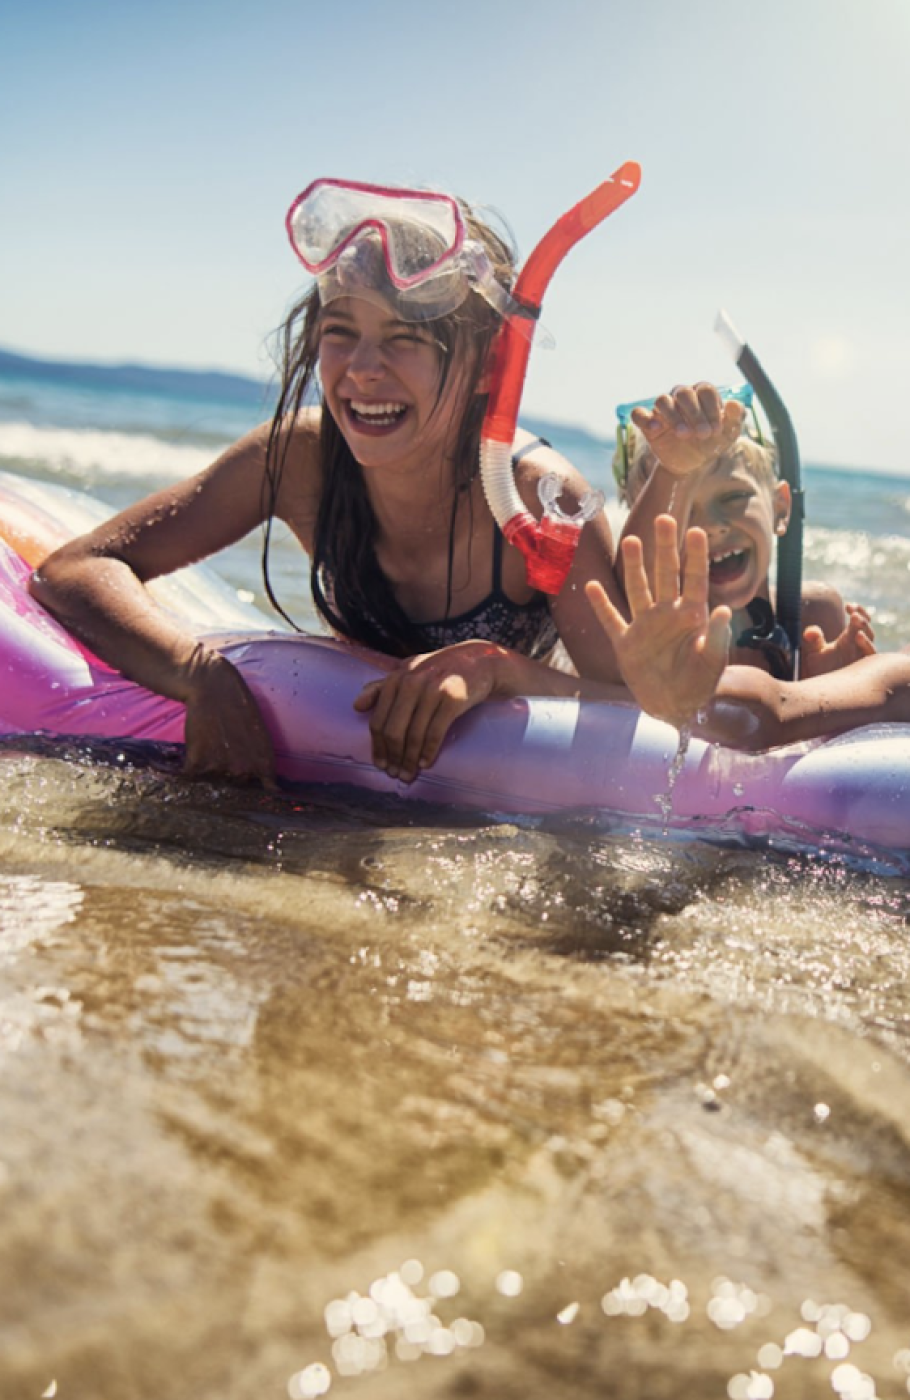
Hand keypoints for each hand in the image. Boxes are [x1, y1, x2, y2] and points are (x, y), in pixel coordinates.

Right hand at [182, 647, 276, 786]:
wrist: (213, 688)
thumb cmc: (239, 708)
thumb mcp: (262, 736)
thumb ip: (265, 763)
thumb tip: (272, 791)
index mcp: (264, 763)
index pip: (263, 790)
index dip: (254, 788)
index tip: (249, 784)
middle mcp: (243, 770)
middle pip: (234, 786)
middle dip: (229, 772)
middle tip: (225, 747)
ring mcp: (219, 768)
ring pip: (212, 781)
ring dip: (208, 769)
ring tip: (211, 743)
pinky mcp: (196, 763)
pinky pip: (191, 775)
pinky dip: (190, 765)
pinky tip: (196, 746)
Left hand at [353, 641, 506, 781]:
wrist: (480, 661)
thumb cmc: (440, 670)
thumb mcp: (409, 672)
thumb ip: (381, 687)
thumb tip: (356, 706)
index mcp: (396, 678)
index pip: (378, 720)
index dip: (377, 747)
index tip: (381, 764)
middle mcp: (411, 682)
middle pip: (393, 730)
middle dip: (392, 757)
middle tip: (395, 775)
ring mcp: (433, 689)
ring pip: (413, 734)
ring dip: (409, 760)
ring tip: (409, 775)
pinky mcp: (453, 698)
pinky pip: (435, 732)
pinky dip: (428, 751)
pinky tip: (425, 763)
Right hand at [585, 515, 731, 728]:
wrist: (675, 707)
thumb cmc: (700, 683)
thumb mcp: (713, 662)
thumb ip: (718, 637)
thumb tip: (723, 611)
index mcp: (691, 616)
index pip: (694, 580)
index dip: (695, 556)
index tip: (696, 530)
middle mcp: (667, 614)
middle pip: (665, 574)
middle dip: (664, 547)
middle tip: (663, 518)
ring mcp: (644, 627)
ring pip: (637, 589)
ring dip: (634, 566)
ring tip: (632, 540)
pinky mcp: (626, 644)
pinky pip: (611, 620)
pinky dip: (601, 605)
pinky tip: (591, 586)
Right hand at [631, 382, 744, 478]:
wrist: (693, 463)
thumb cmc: (712, 442)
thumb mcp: (728, 434)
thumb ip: (735, 418)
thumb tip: (735, 404)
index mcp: (701, 394)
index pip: (705, 390)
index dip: (711, 409)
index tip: (716, 430)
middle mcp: (681, 397)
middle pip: (683, 392)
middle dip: (695, 413)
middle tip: (703, 434)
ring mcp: (664, 410)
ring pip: (662, 400)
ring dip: (673, 416)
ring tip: (684, 434)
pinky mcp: (649, 424)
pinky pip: (639, 414)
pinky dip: (646, 419)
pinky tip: (657, 429)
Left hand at [800, 604, 875, 677]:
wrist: (820, 691)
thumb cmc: (820, 670)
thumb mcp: (814, 653)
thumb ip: (813, 639)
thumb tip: (810, 631)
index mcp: (849, 638)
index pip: (858, 620)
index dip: (857, 611)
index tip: (848, 605)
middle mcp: (858, 646)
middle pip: (866, 628)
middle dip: (861, 618)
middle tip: (852, 613)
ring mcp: (861, 657)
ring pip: (870, 640)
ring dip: (864, 629)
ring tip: (855, 620)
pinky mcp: (862, 669)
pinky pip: (869, 655)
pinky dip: (866, 645)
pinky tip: (858, 637)